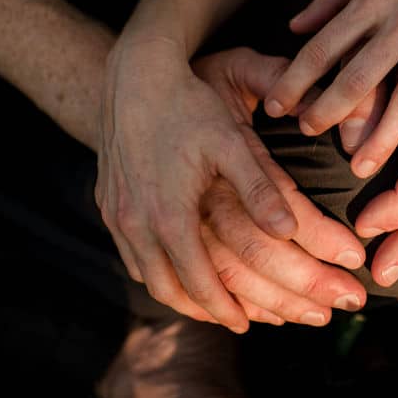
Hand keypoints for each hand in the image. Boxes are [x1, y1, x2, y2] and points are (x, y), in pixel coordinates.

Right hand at [96, 41, 358, 330]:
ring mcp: (116, 214)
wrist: (133, 73)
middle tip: (238, 322)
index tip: (250, 324)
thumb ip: (261, 188)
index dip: (226, 308)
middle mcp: (136, 222)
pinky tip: (174, 270)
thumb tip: (290, 230)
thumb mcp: (231, 141)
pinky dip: (156, 271)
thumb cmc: (188, 104)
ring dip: (179, 294)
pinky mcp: (107, 202)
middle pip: (169, 289)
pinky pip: (131, 254)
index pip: (198, 282)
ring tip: (210, 305)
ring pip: (147, 275)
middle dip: (206, 310)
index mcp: (169, 214)